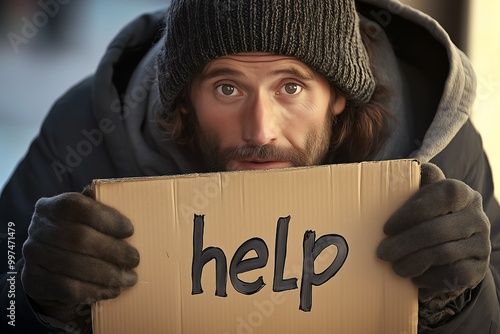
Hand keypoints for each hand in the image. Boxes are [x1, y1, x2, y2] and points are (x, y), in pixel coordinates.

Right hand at [21, 190, 139, 326]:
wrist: (49, 269)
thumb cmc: (77, 237)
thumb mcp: (85, 219)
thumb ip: (99, 209)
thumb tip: (121, 198)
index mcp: (52, 206)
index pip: (77, 206)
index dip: (107, 218)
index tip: (130, 230)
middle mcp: (38, 228)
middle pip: (78, 238)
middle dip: (113, 250)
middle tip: (135, 259)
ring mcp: (33, 256)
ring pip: (75, 266)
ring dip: (108, 274)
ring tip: (129, 278)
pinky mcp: (36, 282)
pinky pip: (69, 289)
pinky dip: (96, 290)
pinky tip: (113, 290)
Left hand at [377, 163, 490, 324]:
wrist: (453, 247)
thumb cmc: (425, 217)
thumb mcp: (419, 198)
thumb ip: (409, 184)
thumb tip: (389, 171)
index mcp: (461, 193)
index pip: (441, 196)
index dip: (412, 212)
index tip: (386, 228)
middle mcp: (476, 216)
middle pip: (438, 230)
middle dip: (405, 244)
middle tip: (382, 253)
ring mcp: (481, 243)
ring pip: (445, 253)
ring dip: (414, 262)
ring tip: (394, 267)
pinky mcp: (480, 267)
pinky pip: (455, 275)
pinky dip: (431, 278)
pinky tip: (415, 279)